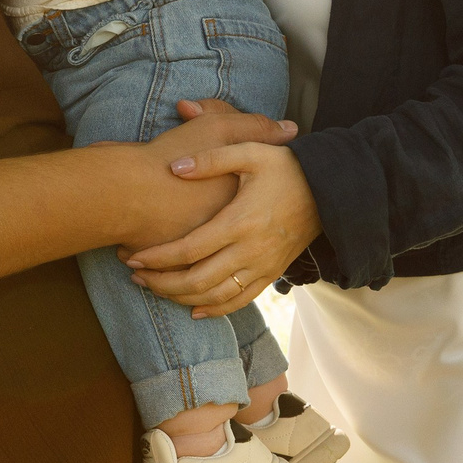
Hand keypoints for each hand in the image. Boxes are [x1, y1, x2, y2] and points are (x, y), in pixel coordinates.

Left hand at [127, 105, 320, 316]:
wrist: (329, 191)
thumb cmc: (286, 167)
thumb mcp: (250, 153)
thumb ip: (211, 159)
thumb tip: (174, 167)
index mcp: (240, 221)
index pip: (190, 249)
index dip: (158, 257)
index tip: (133, 257)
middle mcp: (251, 250)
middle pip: (198, 279)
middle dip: (162, 282)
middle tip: (135, 276)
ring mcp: (263, 266)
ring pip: (216, 296)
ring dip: (182, 298)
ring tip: (155, 290)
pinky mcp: (272, 274)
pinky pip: (241, 301)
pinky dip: (215, 310)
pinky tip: (194, 309)